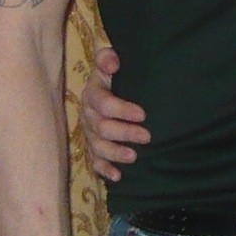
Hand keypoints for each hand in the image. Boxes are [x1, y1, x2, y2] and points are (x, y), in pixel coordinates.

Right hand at [79, 44, 149, 182]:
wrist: (113, 88)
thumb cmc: (118, 76)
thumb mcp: (112, 62)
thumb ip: (108, 58)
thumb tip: (112, 63)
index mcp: (93, 94)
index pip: (103, 103)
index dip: (121, 109)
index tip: (142, 114)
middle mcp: (88, 115)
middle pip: (101, 128)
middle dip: (124, 133)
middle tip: (147, 137)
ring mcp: (89, 133)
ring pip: (97, 147)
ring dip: (114, 153)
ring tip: (134, 157)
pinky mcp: (92, 147)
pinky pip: (94, 161)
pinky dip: (104, 169)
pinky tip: (117, 176)